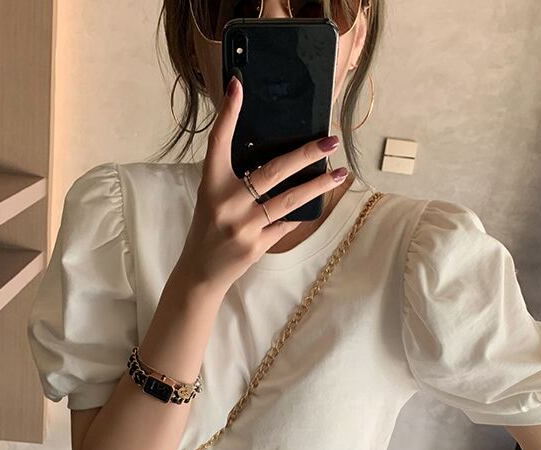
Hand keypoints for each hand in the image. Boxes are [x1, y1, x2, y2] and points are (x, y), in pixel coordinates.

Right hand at [175, 74, 347, 294]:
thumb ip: (233, 176)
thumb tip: (272, 153)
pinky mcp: (256, 245)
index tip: (238, 86)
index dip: (228, 113)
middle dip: (305, 154)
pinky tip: (316, 204)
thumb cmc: (208, 228)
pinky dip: (300, 214)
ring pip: (289, 200)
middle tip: (330, 141)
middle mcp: (226, 202)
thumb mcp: (211, 197)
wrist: (200, 272)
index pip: (218, 142)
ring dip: (318, 186)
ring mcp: (243, 226)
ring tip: (340, 174)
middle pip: (273, 171)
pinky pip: (286, 224)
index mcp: (211, 184)